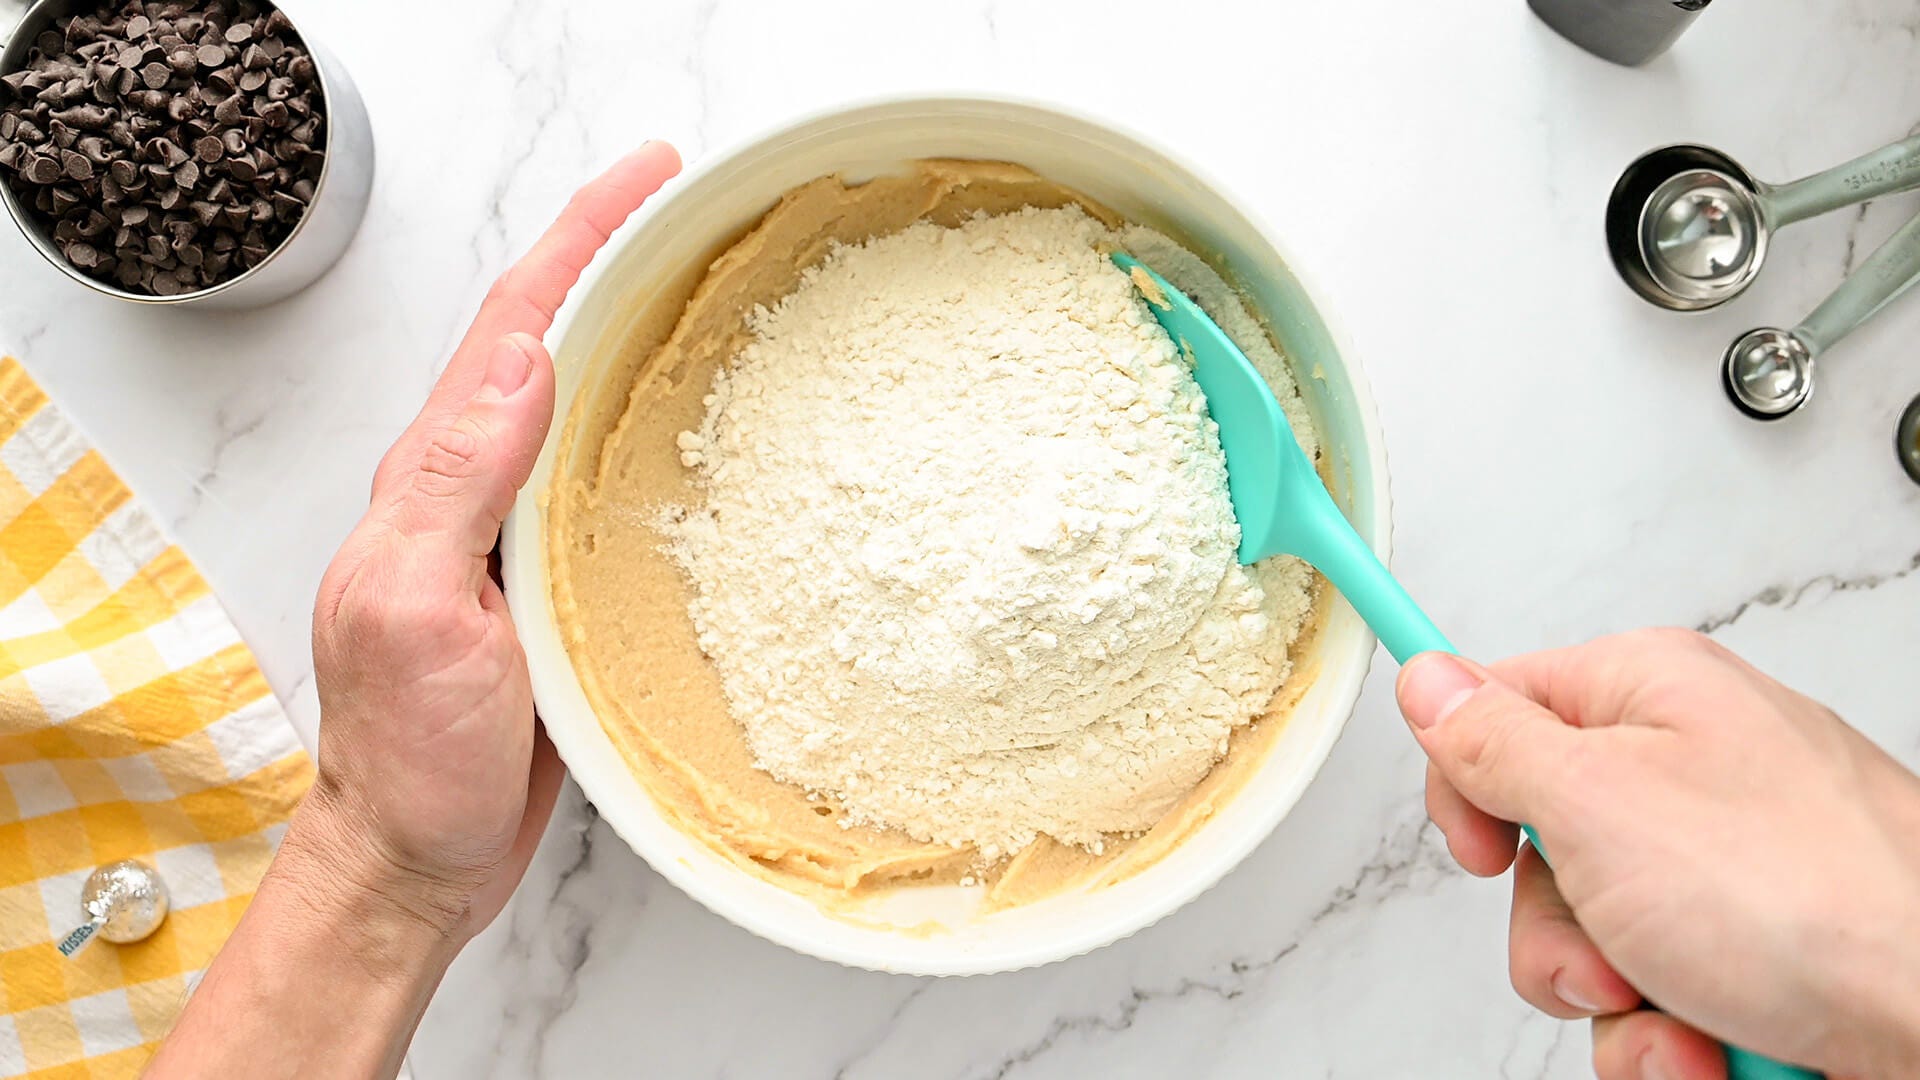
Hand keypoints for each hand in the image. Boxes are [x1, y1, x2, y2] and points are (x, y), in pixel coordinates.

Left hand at [304, 140, 681, 938]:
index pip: (515, 327)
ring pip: (587, 408)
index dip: (580, 239)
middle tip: (698, 210)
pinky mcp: (556, 586)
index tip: (650, 177)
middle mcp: (476, 491)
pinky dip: (656, 435)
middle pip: (552, 344)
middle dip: (619, 262)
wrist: (415, 858)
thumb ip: (458, 486)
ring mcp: (518, 537)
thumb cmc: (408, 756)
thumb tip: (522, 360)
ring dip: (644, 337)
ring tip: (717, 291)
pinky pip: (610, 484)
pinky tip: (703, 434)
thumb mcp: (415, 611)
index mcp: (434, 479)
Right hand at [1398, 629, 1919, 1079]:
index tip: (1476, 849)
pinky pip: (1659, 999)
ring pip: (1595, 941)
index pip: (1501, 708)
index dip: (1467, 786)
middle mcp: (1692, 774)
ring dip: (1620, 1004)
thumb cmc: (1815, 900)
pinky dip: (1675, 1039)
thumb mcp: (1598, 802)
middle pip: (1540, 851)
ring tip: (1689, 1014)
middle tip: (1613, 951)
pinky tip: (1722, 1045)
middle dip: (1560, 934)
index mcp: (1651, 698)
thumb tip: (1429, 682)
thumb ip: (1494, 742)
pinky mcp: (1758, 954)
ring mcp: (1727, 870)